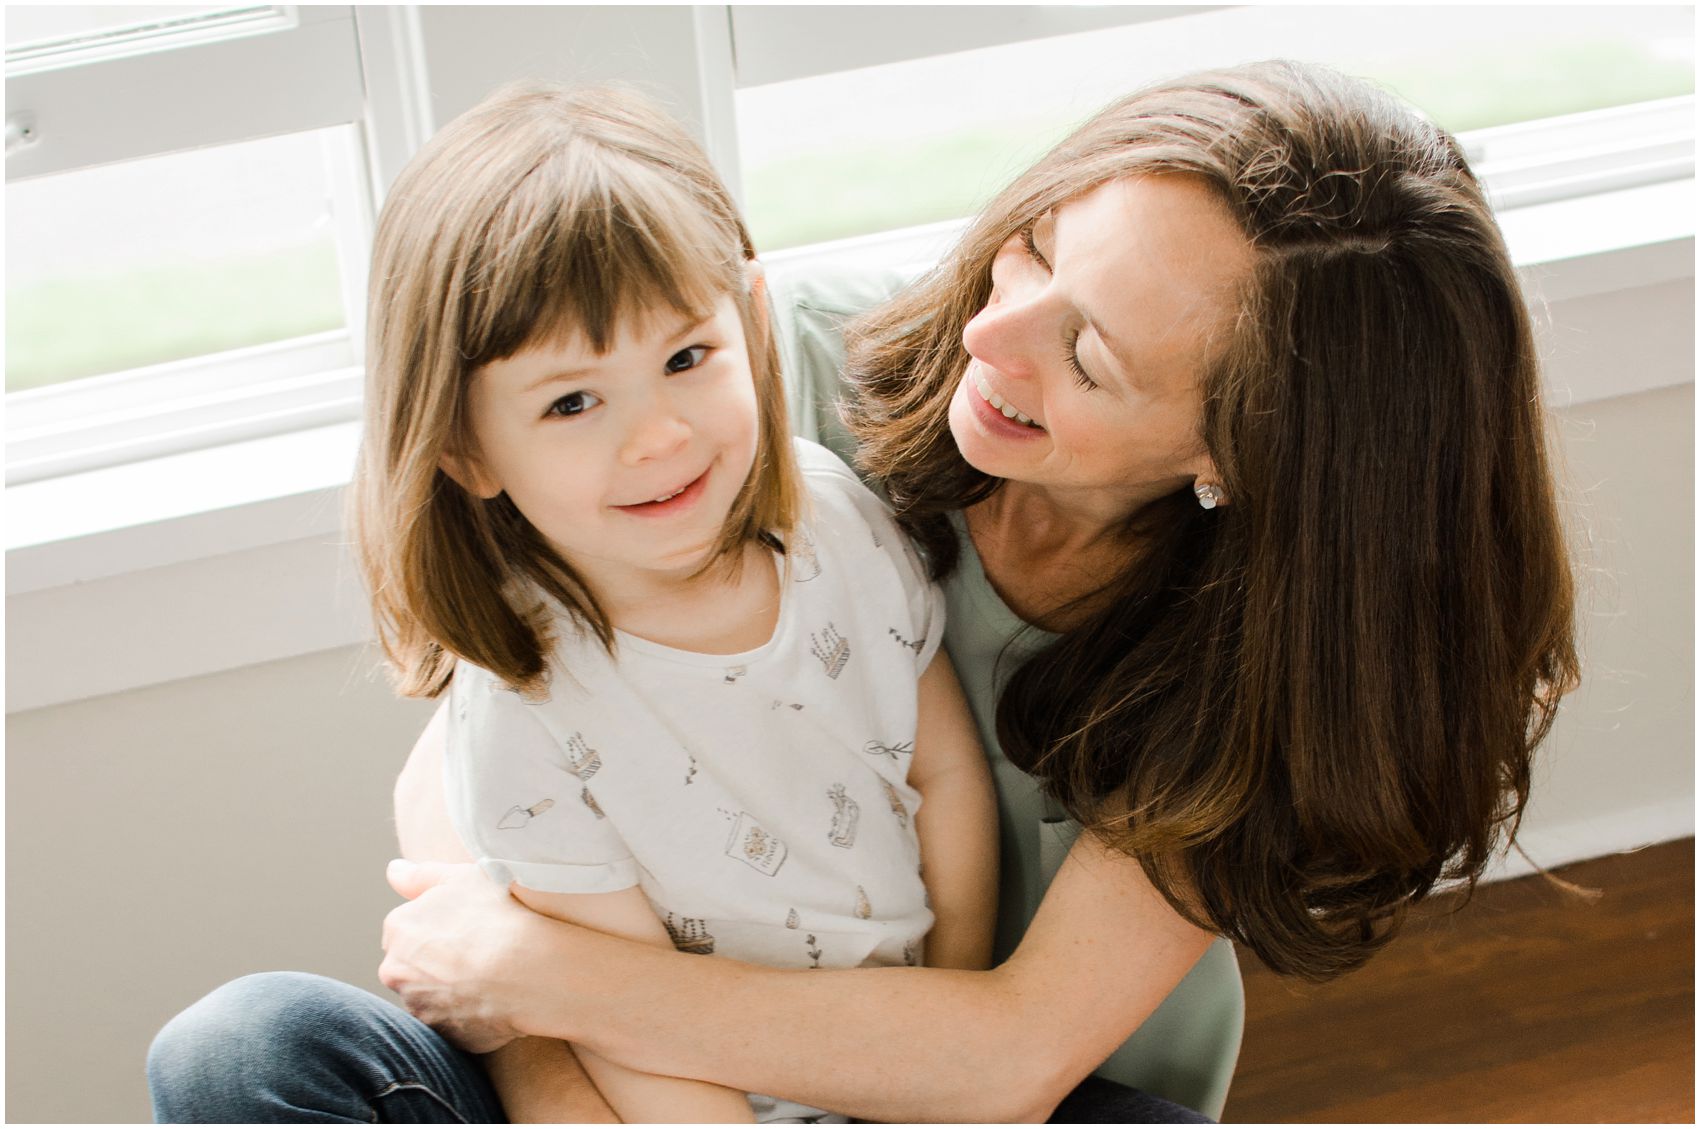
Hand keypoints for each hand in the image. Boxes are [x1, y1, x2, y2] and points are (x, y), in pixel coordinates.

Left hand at [379, 859, 542, 1052]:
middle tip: (481, 951)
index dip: (440, 927)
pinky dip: (469, 1013)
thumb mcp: (464, 878)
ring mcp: (418, 1007)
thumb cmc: (501, 916)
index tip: (469, 927)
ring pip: (431, 995)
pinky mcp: (443, 1036)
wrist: (530, 971)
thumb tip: (393, 871)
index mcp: (398, 929)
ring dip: (452, 989)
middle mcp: (396, 970)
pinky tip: (497, 999)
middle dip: (438, 961)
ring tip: (492, 976)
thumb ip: (421, 875)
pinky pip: (454, 1022)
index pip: (407, 929)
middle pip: (413, 965)